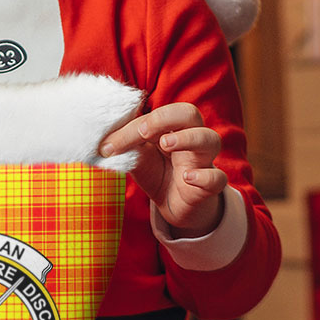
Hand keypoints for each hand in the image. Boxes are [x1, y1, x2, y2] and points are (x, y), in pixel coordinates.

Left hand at [99, 102, 226, 236]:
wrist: (175, 206)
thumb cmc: (158, 173)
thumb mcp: (138, 158)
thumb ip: (126, 146)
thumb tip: (102, 141)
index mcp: (172, 127)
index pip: (157, 114)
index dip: (133, 126)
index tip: (109, 145)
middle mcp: (191, 138)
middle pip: (190, 113)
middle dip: (165, 118)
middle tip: (143, 132)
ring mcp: (203, 161)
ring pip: (210, 139)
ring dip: (188, 138)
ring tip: (166, 144)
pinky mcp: (210, 186)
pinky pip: (217, 178)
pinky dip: (205, 176)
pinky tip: (187, 177)